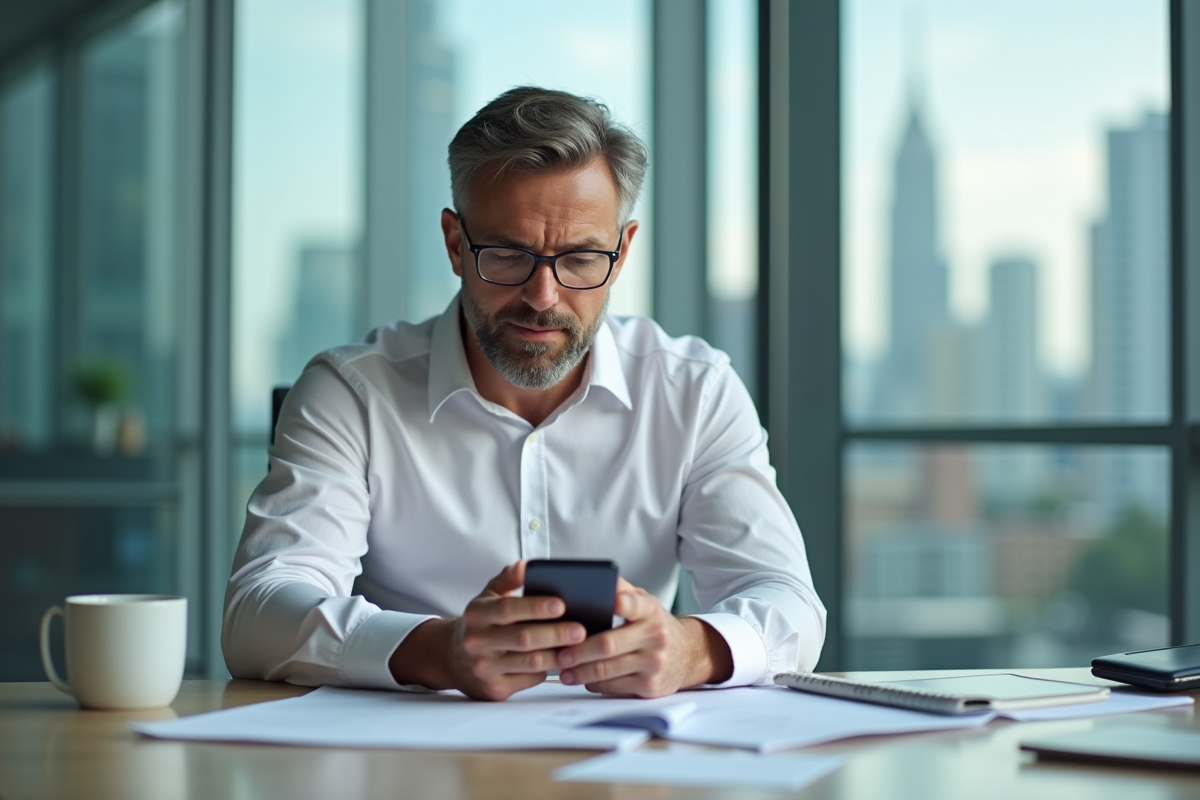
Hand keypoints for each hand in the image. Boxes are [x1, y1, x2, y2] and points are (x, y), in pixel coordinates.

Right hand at [388, 561, 585, 700]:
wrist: (451, 658)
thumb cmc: (480, 623)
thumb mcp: (487, 596)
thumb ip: (508, 579)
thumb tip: (526, 566)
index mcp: (477, 614)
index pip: (507, 609)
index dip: (535, 607)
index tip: (561, 604)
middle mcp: (477, 642)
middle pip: (522, 638)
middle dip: (555, 634)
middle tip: (581, 630)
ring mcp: (484, 668)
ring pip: (530, 662)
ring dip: (558, 655)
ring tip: (580, 647)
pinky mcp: (494, 690)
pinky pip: (529, 679)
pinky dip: (549, 670)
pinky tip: (563, 661)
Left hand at [555, 578, 732, 697]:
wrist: (689, 654)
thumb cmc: (656, 625)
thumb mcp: (645, 603)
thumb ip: (623, 591)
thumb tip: (597, 579)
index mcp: (650, 611)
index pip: (635, 604)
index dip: (622, 602)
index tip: (609, 600)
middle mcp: (655, 636)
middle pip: (608, 645)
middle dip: (579, 651)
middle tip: (560, 654)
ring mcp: (654, 663)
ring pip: (607, 670)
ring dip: (580, 671)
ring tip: (563, 670)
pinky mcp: (650, 686)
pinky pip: (613, 687)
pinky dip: (593, 683)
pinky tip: (583, 678)